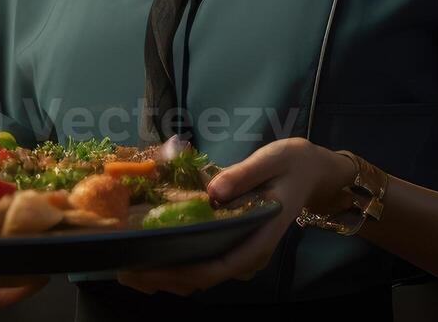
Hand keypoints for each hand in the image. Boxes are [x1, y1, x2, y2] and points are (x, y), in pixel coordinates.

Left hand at [116, 138, 356, 296]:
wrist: (314, 171)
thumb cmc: (293, 163)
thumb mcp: (272, 160)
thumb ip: (244, 175)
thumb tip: (213, 192)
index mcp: (260, 238)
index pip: (217, 268)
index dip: (180, 273)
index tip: (147, 268)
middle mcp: (250, 254)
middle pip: (202, 278)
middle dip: (163, 278)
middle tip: (123, 269)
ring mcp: (242, 253)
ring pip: (201, 276)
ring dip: (166, 275)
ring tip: (128, 267)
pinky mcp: (235, 246)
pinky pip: (204, 264)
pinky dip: (177, 264)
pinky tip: (152, 254)